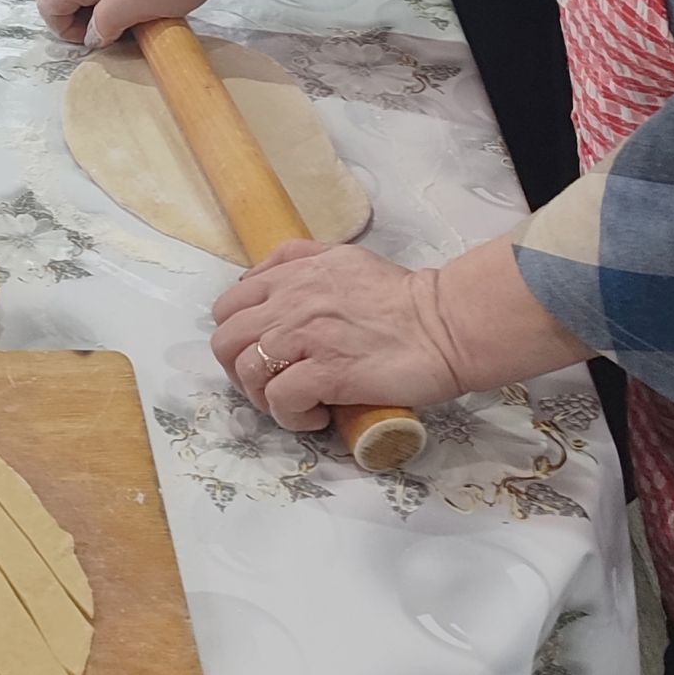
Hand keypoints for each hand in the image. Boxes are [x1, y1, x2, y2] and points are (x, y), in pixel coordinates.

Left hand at [209, 240, 463, 431]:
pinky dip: (290, 416)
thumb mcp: (342, 257)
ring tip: (294, 404)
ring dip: (263, 397)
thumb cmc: (401, 297)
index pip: (228, 306)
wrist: (447, 324)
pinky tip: (313, 416)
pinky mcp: (327, 372)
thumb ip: (297, 259)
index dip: (236, 337)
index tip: (261, 356)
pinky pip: (280, 399)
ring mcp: (306, 338)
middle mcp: (290, 302)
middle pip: (226, 341)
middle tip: (271, 385)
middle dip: (239, 371)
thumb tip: (256, 279)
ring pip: (247, 371)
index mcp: (291, 275)